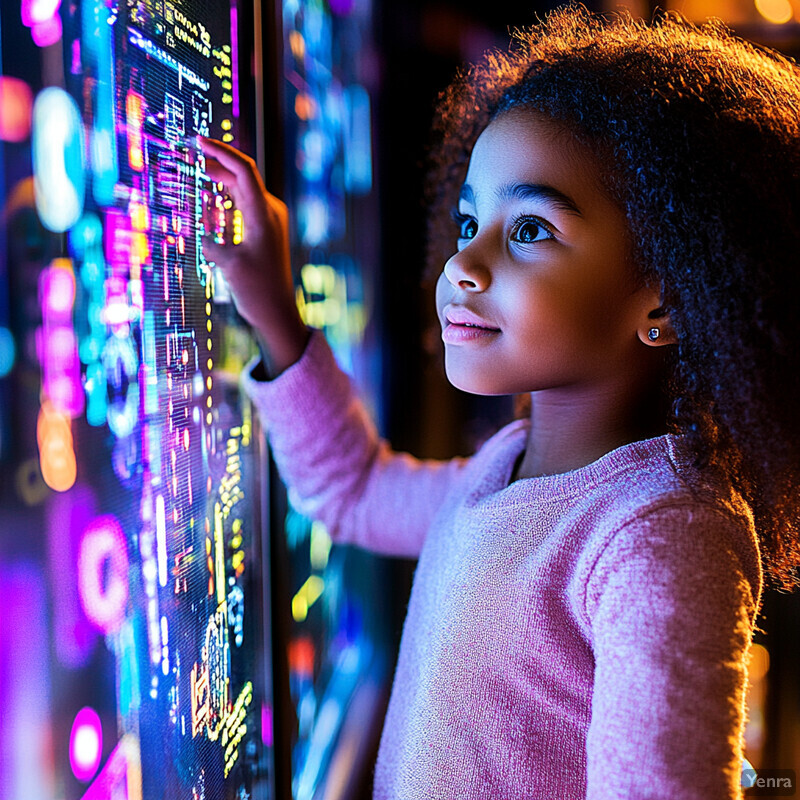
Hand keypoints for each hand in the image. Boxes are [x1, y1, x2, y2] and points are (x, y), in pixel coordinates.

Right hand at [198, 136, 308, 374]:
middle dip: (214, 161)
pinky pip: (241, 204)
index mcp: (264, 214)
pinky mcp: (262, 231)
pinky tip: (205, 198)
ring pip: (240, 189)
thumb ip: (209, 238)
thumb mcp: (227, 263)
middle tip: (186, 154)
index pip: (243, 170)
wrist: (276, 312)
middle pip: (240, 175)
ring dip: (217, 178)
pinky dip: (222, 197)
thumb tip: (193, 220)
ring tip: (192, 170)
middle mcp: (269, 212)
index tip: (197, 141)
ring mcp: (267, 220)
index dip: (220, 151)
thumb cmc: (257, 290)